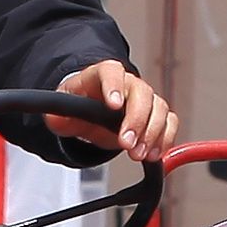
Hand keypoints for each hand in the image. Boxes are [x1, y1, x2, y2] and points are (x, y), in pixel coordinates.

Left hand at [58, 58, 176, 159]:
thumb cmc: (80, 103)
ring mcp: (144, 98)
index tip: (114, 105)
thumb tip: (56, 118)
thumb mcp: (63, 109)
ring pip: (159, 108)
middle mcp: (128, 83)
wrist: (92, 107)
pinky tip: (153, 154)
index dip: (114, 86)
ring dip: (152, 134)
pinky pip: (170, 122)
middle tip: (126, 144)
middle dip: (136, 120)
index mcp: (102, 75)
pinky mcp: (156, 114)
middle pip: (141, 92)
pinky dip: (164, 139)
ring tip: (138, 154)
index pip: (111, 72)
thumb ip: (59, 114)